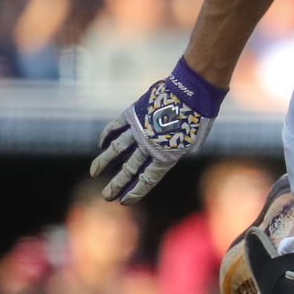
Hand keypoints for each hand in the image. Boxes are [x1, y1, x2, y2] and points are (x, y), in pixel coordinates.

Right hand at [91, 60, 222, 202]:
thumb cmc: (199, 118)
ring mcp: (139, 129)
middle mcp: (149, 145)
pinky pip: (116, 127)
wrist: (192, 93)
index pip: (147, 179)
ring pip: (117, 150)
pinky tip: (101, 145)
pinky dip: (108, 135)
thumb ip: (177, 152)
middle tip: (105, 195)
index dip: (135, 192)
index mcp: (166, 156)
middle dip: (116, 184)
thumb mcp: (194, 143)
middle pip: (130, 169)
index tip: (123, 201)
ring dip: (104, 162)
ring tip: (94, 173)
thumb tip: (163, 155)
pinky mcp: (134, 114)